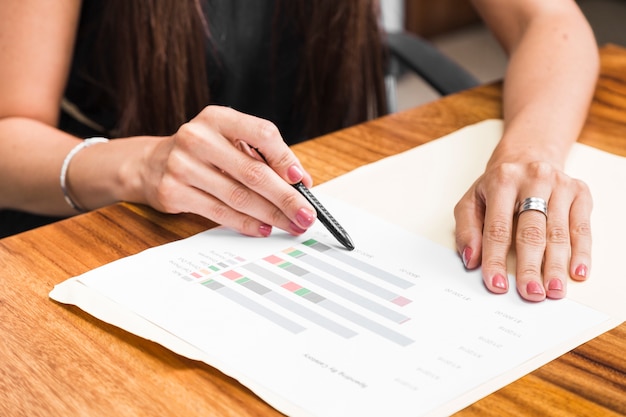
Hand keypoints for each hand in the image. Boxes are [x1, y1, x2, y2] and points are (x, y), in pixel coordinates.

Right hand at [138, 105, 315, 236]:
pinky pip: (220, 212)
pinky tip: (264, 228)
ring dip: (271, 215)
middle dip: (286, 198)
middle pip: (253, 172)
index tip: (303, 181)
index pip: (262, 134)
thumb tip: (300, 183)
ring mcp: (182, 166)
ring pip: (239, 197)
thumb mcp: (228, 140)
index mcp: (217, 118)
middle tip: (306, 214)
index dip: (286, 159)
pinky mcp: (174, 192)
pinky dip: (247, 224)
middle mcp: (197, 138)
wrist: (150, 164)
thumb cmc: (203, 152)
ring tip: (291, 225)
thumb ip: (262, 156)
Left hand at [454, 160, 591, 300]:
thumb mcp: (472, 200)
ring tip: (553, 290)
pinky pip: (582, 227)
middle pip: (531, 231)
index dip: (496, 259)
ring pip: (558, 232)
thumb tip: (471, 259)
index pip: (497, 228)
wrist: (528, 155)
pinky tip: (576, 272)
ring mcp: (560, 185)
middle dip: (531, 266)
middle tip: (531, 292)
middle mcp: (533, 180)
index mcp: (502, 181)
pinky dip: (581, 252)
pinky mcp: (580, 192)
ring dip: (557, 265)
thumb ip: (467, 230)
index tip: (497, 284)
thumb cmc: (497, 186)